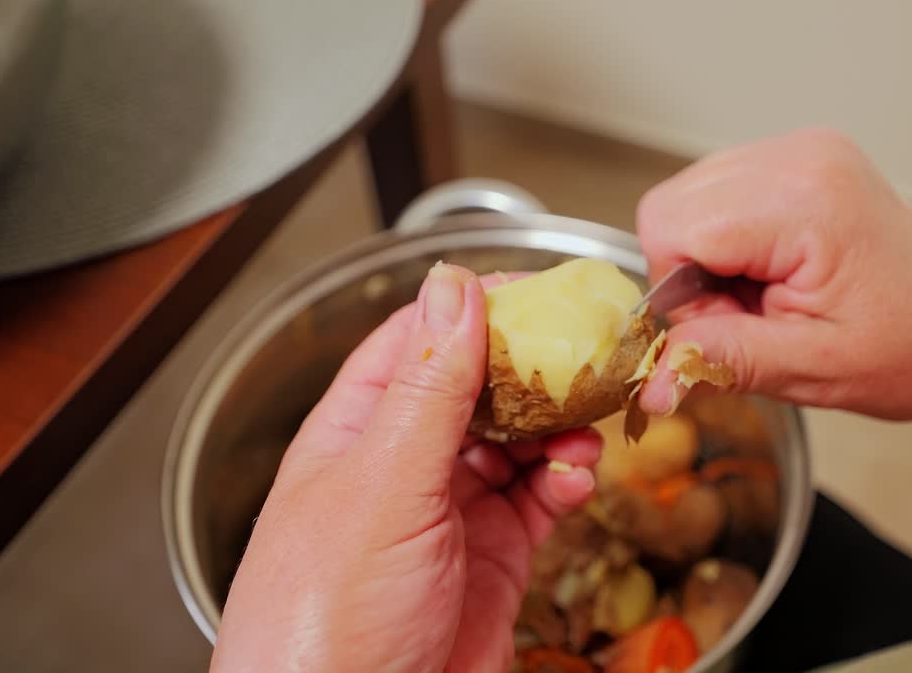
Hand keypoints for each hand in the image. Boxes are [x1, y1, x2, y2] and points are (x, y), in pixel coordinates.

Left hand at [211, 264, 601, 672]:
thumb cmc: (324, 621)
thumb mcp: (381, 486)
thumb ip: (426, 391)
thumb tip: (452, 290)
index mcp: (357, 433)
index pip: (418, 343)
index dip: (475, 310)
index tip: (536, 290)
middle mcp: (403, 466)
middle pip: (479, 389)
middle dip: (532, 370)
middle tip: (585, 354)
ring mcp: (450, 514)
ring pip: (517, 443)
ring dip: (558, 427)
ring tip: (588, 423)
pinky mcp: (493, 559)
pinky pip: (540, 500)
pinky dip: (566, 482)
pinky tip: (577, 478)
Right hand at [636, 129, 911, 419]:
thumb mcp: (814, 369)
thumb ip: (722, 361)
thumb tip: (646, 380)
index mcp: (804, 200)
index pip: (670, 227)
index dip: (682, 292)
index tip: (730, 328)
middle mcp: (798, 156)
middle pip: (671, 206)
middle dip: (690, 273)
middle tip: (751, 315)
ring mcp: (800, 150)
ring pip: (688, 199)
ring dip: (708, 258)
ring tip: (769, 295)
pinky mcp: (799, 159)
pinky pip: (719, 195)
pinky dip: (728, 241)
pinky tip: (773, 272)